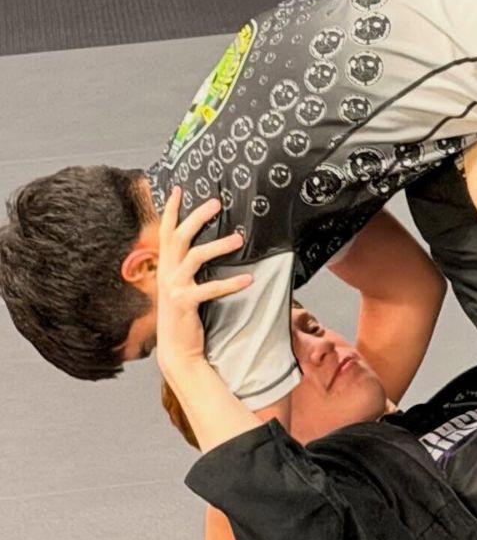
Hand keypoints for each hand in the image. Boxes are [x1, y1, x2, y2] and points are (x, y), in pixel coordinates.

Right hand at [156, 188, 250, 373]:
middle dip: (196, 217)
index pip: (165, 232)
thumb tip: (201, 248)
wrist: (177, 349)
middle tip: (216, 202)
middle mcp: (166, 273)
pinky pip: (210, 289)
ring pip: (194, 257)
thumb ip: (185, 267)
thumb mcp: (181, 286)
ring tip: (239, 239)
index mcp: (166, 267)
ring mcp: (173, 287)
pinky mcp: (184, 303)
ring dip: (218, 246)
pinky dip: (230, 283)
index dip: (169, 210)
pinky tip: (248, 279)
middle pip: (179, 236)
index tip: (177, 190)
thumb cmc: (183, 316)